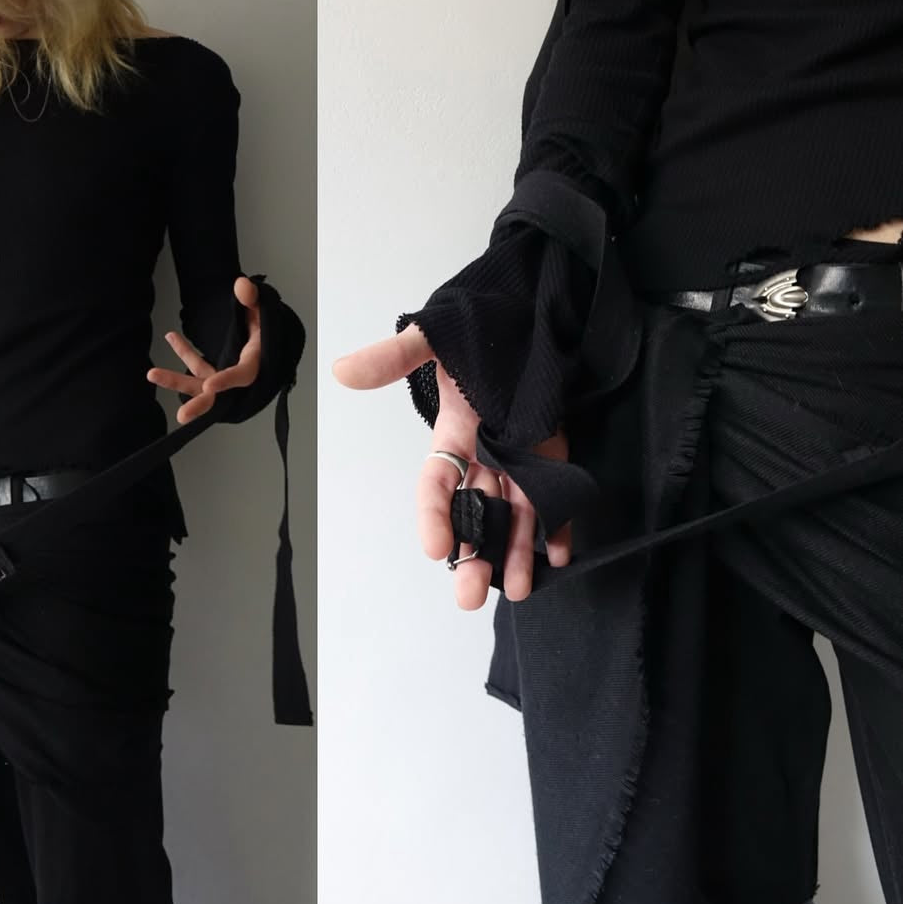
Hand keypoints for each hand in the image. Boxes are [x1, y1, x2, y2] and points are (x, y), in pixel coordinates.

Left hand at [147, 276, 261, 423]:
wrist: (272, 341)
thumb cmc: (269, 327)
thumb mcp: (264, 310)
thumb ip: (254, 298)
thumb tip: (241, 285)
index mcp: (255, 362)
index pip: (242, 376)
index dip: (227, 382)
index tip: (209, 385)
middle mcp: (238, 376)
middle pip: (219, 396)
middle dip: (199, 405)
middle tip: (182, 416)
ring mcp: (224, 376)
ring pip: (200, 382)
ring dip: (176, 381)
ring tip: (152, 374)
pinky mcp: (214, 373)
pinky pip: (197, 367)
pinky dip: (184, 353)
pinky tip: (171, 337)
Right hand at [333, 323, 572, 607]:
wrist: (530, 308)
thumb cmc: (482, 322)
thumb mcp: (434, 337)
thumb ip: (394, 357)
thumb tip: (342, 371)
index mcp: (454, 432)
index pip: (438, 482)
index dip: (435, 515)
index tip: (436, 549)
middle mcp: (485, 453)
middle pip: (475, 512)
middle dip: (472, 553)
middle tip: (467, 595)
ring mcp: (521, 455)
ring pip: (515, 515)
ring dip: (515, 553)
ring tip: (516, 591)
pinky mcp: (552, 452)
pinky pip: (556, 495)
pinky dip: (559, 525)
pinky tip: (560, 555)